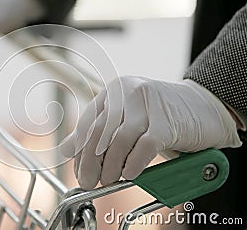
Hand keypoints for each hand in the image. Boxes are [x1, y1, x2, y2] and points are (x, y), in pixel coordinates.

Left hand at [61, 76, 241, 189]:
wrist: (205, 107)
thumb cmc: (163, 116)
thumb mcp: (126, 119)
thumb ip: (97, 131)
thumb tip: (66, 149)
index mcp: (115, 91)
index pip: (89, 122)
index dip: (80, 149)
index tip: (78, 169)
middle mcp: (129, 92)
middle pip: (100, 131)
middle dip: (90, 161)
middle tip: (88, 181)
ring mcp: (149, 104)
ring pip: (119, 140)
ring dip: (110, 166)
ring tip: (108, 181)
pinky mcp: (167, 121)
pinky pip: (144, 147)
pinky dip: (133, 164)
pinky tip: (129, 174)